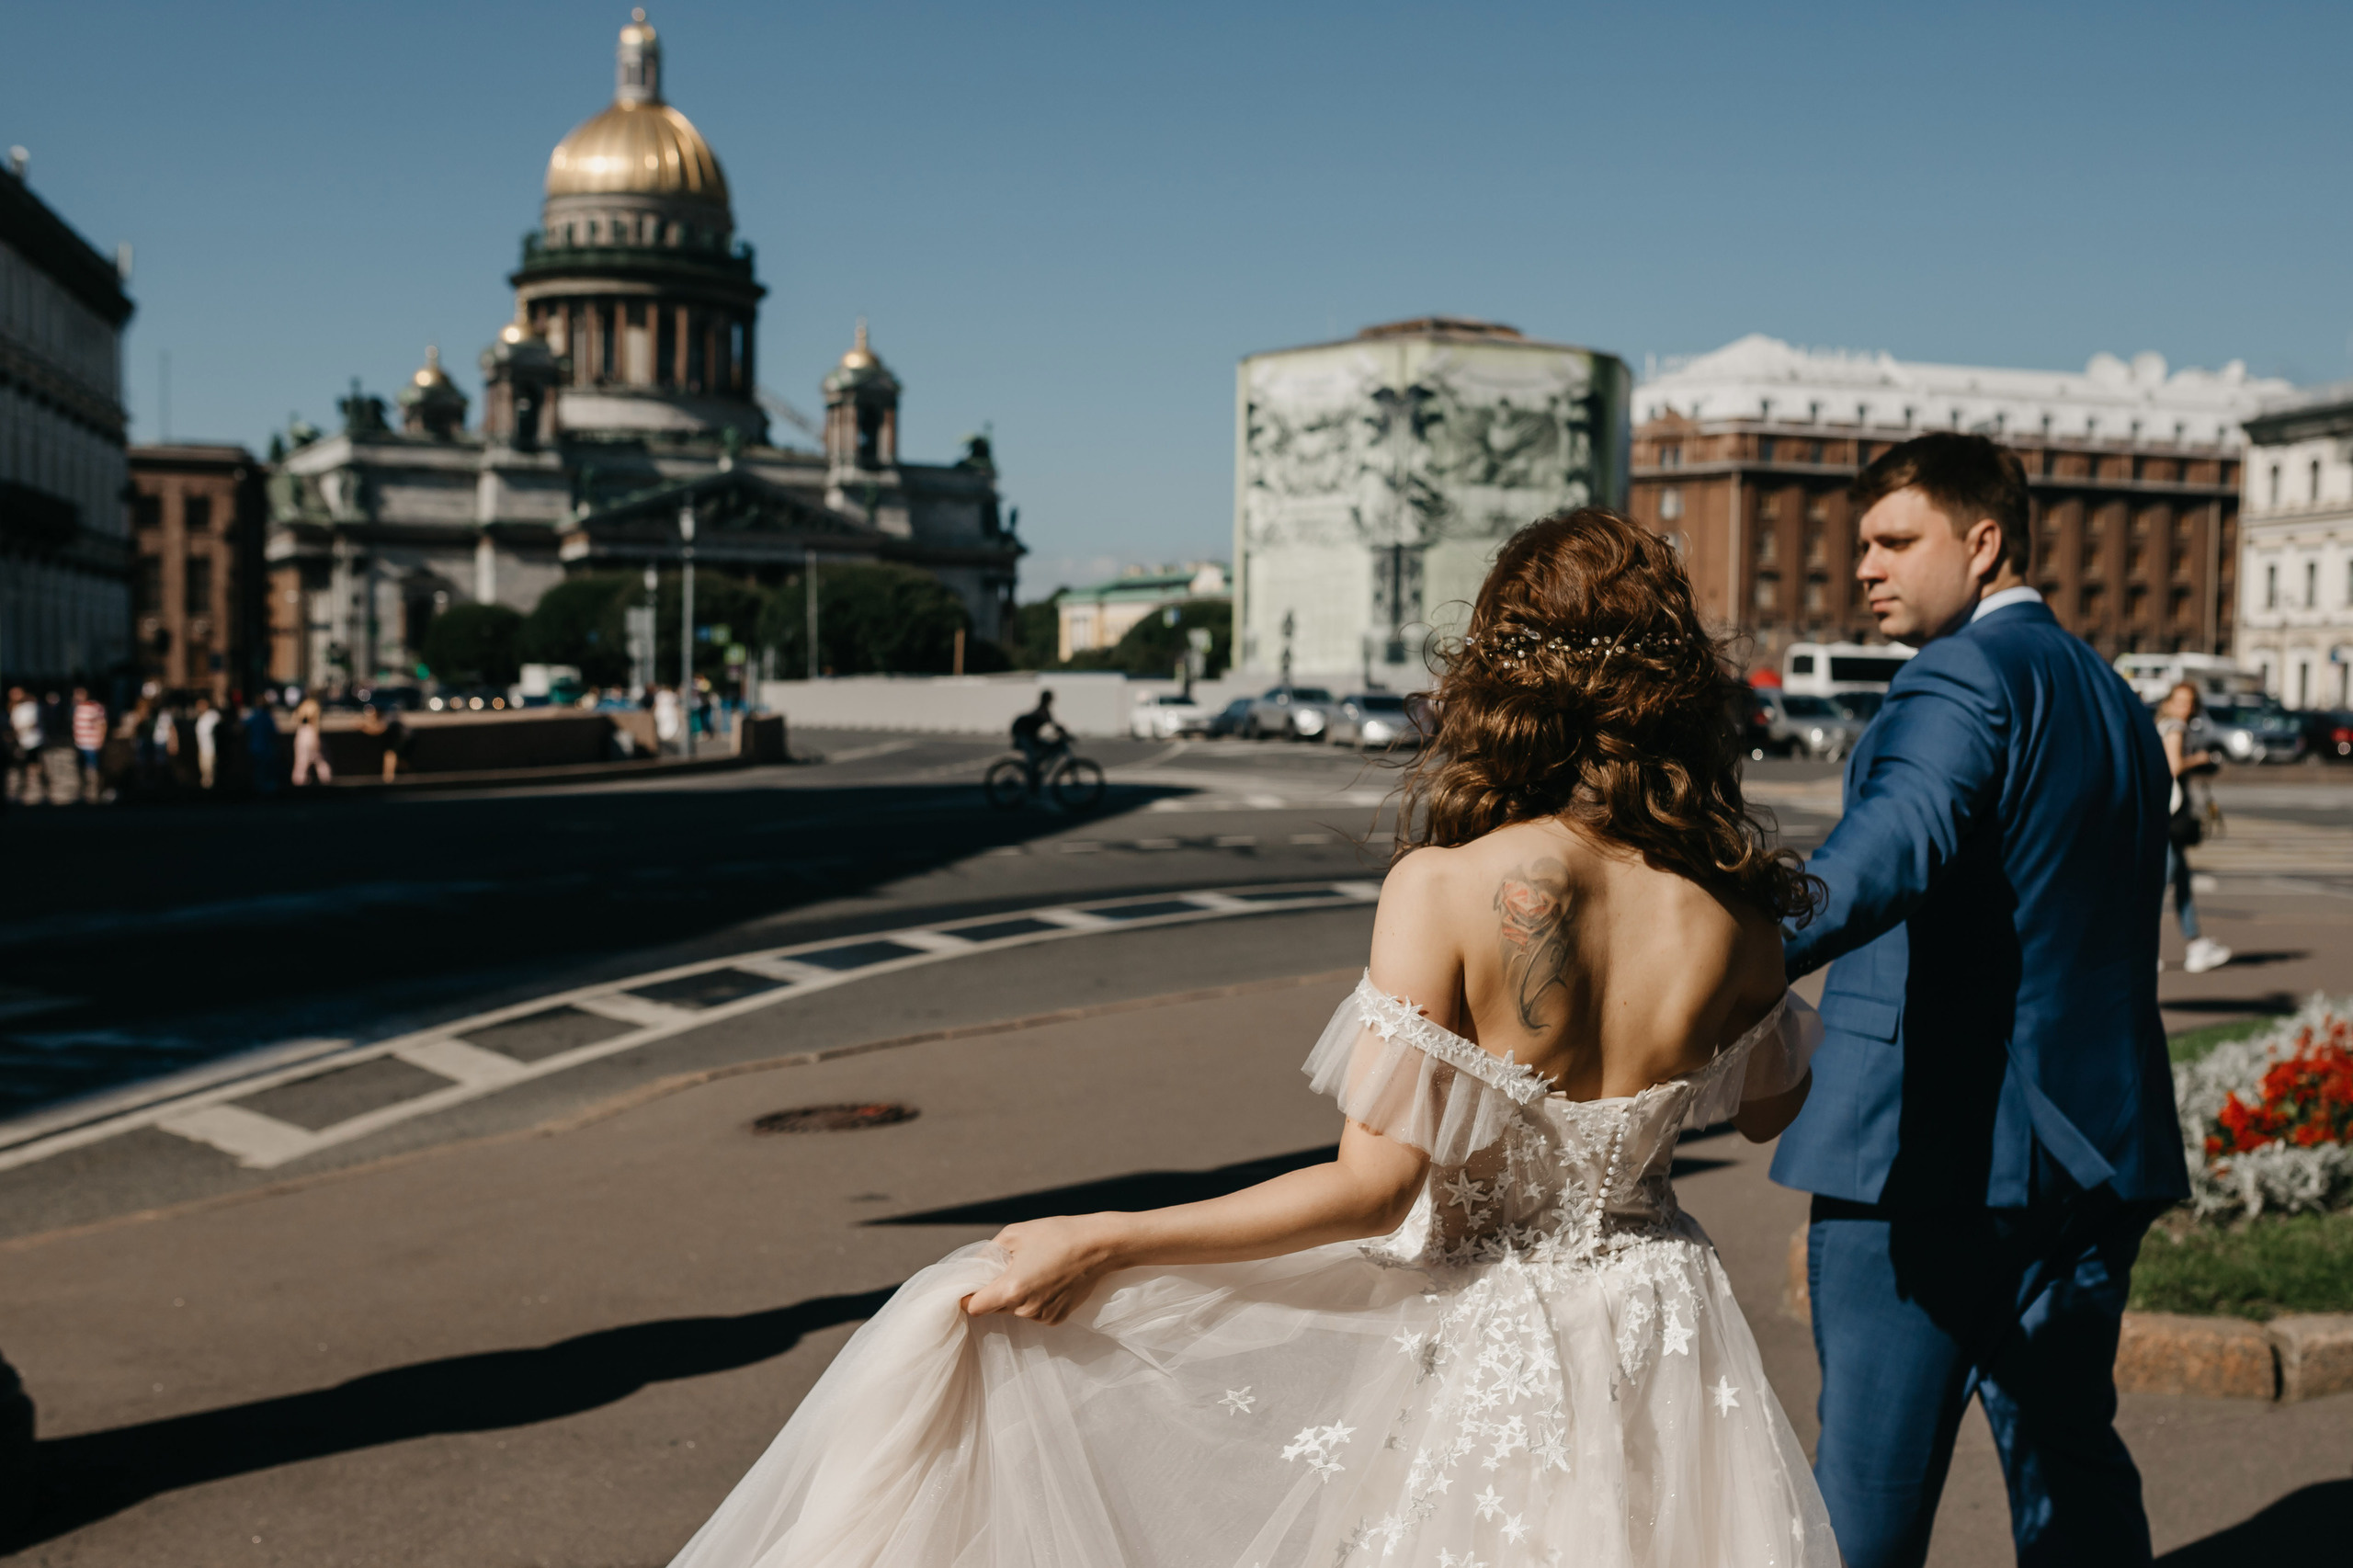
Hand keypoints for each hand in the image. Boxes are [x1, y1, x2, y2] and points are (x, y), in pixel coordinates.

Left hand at [961, 1214, 1120, 1325]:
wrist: (1099, 1245)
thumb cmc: (1056, 1234)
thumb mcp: (1014, 1234)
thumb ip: (987, 1254)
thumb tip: (974, 1268)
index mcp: (1011, 1289)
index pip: (974, 1307)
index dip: (969, 1296)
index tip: (972, 1285)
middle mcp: (1025, 1309)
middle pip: (995, 1308)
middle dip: (995, 1291)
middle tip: (1009, 1268)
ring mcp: (1042, 1316)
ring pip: (1015, 1311)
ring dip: (1017, 1296)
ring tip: (1034, 1270)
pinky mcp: (1057, 1318)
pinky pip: (1035, 1312)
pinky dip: (1035, 1300)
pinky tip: (1048, 1280)